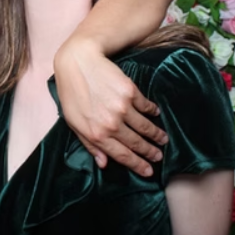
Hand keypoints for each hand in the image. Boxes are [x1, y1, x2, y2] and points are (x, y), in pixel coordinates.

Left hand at [54, 37, 167, 175]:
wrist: (77, 62)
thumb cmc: (71, 93)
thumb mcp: (74, 122)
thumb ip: (90, 144)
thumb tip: (104, 163)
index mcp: (96, 134)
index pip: (122, 155)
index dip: (137, 165)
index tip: (149, 171)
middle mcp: (111, 124)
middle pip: (136, 143)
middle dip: (150, 152)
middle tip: (159, 157)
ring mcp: (122, 108)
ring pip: (145, 126)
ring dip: (156, 134)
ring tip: (163, 139)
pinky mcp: (130, 92)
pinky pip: (146, 106)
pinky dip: (152, 112)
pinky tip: (156, 114)